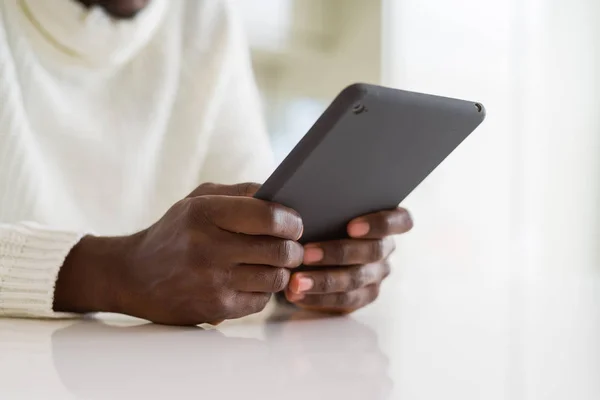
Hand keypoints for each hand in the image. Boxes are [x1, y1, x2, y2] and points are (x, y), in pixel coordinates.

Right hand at [54, 183, 303, 325]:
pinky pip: (261, 301)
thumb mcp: (198, 199)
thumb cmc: (174, 232)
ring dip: (283, 270)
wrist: (132, 275)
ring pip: (276, 278)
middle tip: (294, 246)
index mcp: (205, 213)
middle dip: (295, 248)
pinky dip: (266, 290)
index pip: (268, 216)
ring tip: (277, 262)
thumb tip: (283, 196)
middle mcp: (208, 248)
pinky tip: (256, 280)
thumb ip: (241, 193)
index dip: (291, 221)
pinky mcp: (215, 308)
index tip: (296, 224)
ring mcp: (212, 282)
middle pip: (279, 250)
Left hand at [283, 208, 412, 312]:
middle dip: (338, 253)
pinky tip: (296, 294)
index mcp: (388, 221)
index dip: (380, 224)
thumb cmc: (322, 219)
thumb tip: (307, 204)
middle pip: (372, 252)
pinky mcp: (362, 296)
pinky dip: (318, 298)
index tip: (352, 227)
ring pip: (355, 280)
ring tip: (296, 280)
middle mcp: (385, 248)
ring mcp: (376, 274)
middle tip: (306, 253)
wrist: (313, 249)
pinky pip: (344, 301)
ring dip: (323, 280)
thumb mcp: (329, 210)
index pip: (400, 221)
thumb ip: (329, 205)